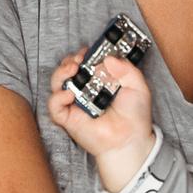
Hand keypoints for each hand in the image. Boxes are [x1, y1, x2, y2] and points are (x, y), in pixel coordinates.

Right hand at [47, 49, 156, 186]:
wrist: (131, 141)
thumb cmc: (134, 117)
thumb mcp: (137, 87)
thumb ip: (126, 70)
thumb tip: (108, 59)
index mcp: (98, 81)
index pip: (84, 63)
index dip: (83, 55)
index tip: (87, 51)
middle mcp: (84, 90)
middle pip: (67, 70)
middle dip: (69, 61)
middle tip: (79, 59)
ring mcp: (75, 104)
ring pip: (57, 84)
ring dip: (60, 73)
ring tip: (72, 70)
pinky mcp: (68, 118)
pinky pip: (54, 106)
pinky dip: (57, 98)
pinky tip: (69, 94)